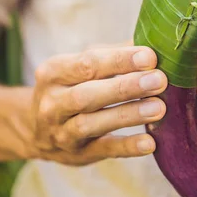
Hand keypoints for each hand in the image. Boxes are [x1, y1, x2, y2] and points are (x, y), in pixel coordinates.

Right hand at [29, 42, 167, 165]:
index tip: (150, 57)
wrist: (37, 131)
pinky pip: (104, 150)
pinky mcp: (78, 154)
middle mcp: (53, 102)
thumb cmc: (72, 88)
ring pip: (92, 124)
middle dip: (126, 87)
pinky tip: (150, 143)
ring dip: (128, 115)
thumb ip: (114, 55)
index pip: (88, 63)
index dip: (120, 60)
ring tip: (159, 108)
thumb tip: (154, 42)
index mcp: (54, 72)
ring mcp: (62, 131)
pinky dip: (127, 147)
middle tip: (159, 80)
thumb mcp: (82, 67)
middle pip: (88, 94)